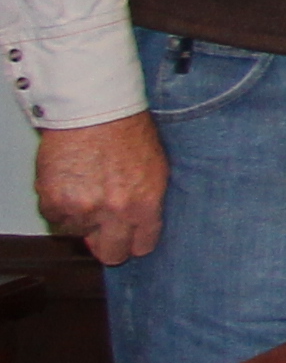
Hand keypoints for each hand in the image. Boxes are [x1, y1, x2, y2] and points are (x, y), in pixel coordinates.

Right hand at [31, 116, 162, 265]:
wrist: (94, 109)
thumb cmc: (128, 130)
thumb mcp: (155, 168)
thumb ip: (148, 202)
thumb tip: (140, 225)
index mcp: (145, 204)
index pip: (142, 245)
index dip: (135, 242)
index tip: (130, 238)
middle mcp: (115, 212)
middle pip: (111, 253)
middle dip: (109, 245)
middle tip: (104, 231)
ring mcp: (81, 208)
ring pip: (80, 233)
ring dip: (81, 218)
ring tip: (86, 190)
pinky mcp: (53, 200)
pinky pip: (55, 218)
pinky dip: (59, 206)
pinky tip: (69, 184)